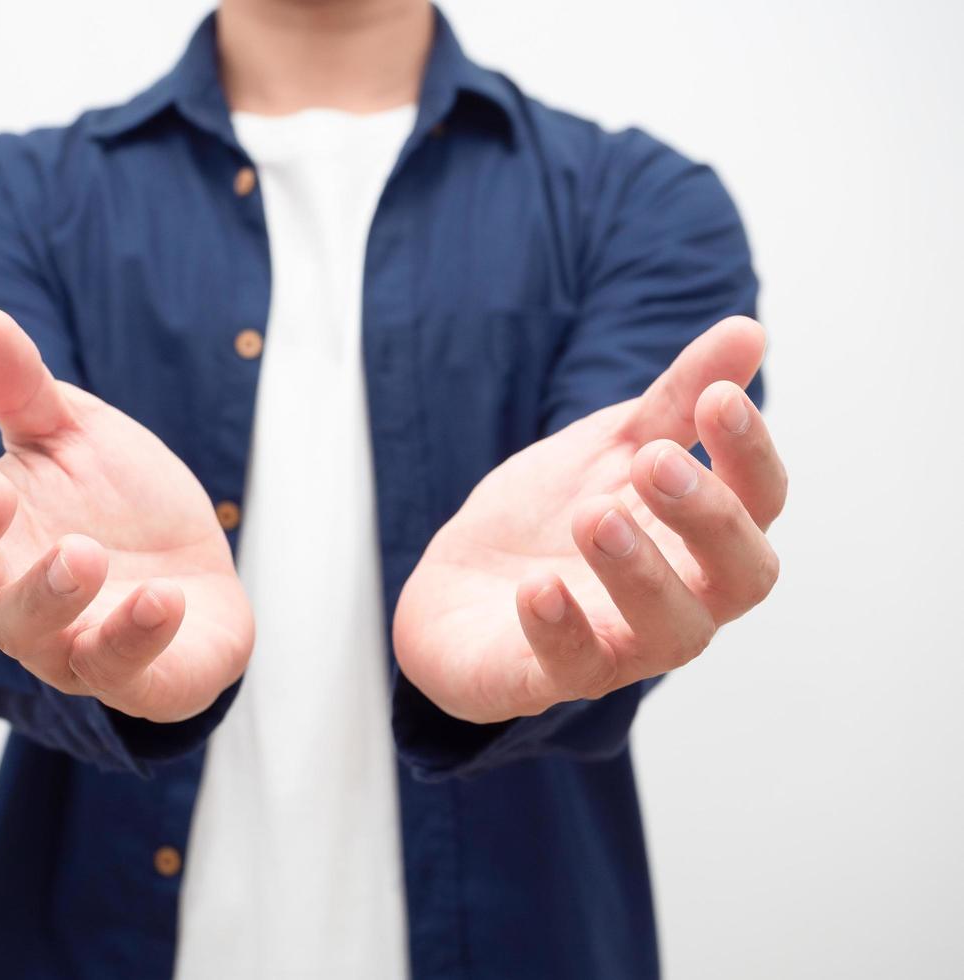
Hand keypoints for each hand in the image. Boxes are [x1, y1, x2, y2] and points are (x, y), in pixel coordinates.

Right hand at [0, 308, 253, 721]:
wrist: (201, 578)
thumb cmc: (120, 507)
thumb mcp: (79, 435)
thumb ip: (27, 391)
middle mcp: (1, 586)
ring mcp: (58, 638)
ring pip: (26, 628)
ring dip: (50, 591)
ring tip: (84, 552)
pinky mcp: (124, 674)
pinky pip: (116, 665)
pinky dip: (137, 632)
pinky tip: (163, 597)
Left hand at [393, 316, 785, 723]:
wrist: (456, 584)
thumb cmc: (550, 518)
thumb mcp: (608, 446)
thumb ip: (675, 400)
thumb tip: (747, 330)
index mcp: (700, 537)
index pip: (760, 503)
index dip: (750, 455)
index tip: (720, 399)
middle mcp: (680, 598)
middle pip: (741, 576)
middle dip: (707, 517)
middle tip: (652, 462)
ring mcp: (619, 645)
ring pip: (672, 633)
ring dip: (640, 573)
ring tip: (594, 516)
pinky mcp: (548, 677)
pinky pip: (570, 668)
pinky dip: (558, 628)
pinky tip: (537, 587)